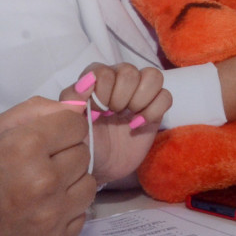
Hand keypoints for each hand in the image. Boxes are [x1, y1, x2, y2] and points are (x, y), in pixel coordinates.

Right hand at [0, 98, 93, 235]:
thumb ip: (33, 112)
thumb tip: (72, 107)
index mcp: (26, 147)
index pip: (76, 125)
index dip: (62, 129)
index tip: (48, 139)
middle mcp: (45, 181)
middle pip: (84, 154)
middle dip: (65, 155)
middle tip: (38, 166)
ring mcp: (51, 217)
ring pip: (89, 185)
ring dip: (70, 184)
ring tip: (42, 190)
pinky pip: (80, 217)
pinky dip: (66, 212)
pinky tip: (40, 212)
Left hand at [68, 64, 170, 184]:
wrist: (100, 165)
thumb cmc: (82, 142)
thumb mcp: (69, 123)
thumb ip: (71, 99)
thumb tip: (87, 81)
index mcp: (95, 79)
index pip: (104, 71)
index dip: (102, 92)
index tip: (97, 112)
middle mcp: (118, 80)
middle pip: (129, 71)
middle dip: (121, 97)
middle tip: (112, 115)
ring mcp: (138, 93)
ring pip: (153, 76)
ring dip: (141, 99)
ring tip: (129, 117)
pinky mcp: (154, 108)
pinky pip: (166, 96)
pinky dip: (154, 111)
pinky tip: (138, 125)